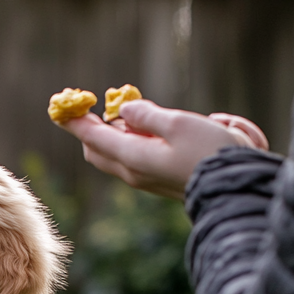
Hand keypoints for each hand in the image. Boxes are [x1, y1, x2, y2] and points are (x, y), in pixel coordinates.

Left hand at [58, 100, 268, 199]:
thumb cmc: (210, 152)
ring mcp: (144, 178)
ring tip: (137, 114)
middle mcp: (132, 171)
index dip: (76, 122)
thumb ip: (147, 115)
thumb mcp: (178, 124)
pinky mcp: (156, 179)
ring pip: (116, 153)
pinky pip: (136, 156)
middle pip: (97, 149)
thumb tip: (124, 111)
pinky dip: (137, 140)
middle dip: (92, 128)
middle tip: (94, 106)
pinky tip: (158, 129)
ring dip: (119, 132)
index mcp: (133, 157)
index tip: (60, 108)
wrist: (233, 186)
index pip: (94, 138)